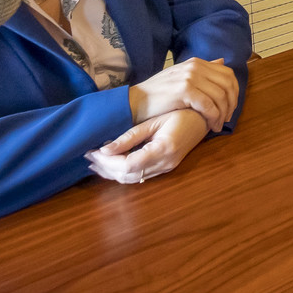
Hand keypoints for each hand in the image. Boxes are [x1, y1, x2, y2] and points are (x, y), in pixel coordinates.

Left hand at [86, 109, 208, 183]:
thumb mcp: (154, 120)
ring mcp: (166, 168)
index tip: (92, 150)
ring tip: (95, 161)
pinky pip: (139, 176)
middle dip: (105, 168)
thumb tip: (105, 149)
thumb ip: (130, 136)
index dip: (107, 161)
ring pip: (132, 180)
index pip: (128, 164)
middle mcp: (164, 164)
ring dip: (112, 173)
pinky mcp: (165, 168)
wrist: (205, 118)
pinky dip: (122, 172)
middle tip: (88, 156)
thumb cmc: (182, 112)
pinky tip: (112, 164)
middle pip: (128, 176)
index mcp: (162, 150)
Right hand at [128, 57, 238, 131]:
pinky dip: (214, 117)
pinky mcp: (184, 90)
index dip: (234, 92)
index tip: (230, 108)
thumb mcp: (181, 76)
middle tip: (226, 119)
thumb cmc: (158, 94)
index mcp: (196, 62)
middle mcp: (195, 66)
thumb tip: (221, 61)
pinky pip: (209, 105)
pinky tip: (211, 126)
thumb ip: (202, 70)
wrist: (135, 102)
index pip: (228, 74)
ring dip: (223, 113)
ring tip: (218, 125)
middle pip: (228, 84)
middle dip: (232, 103)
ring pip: (220, 96)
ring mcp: (190, 77)